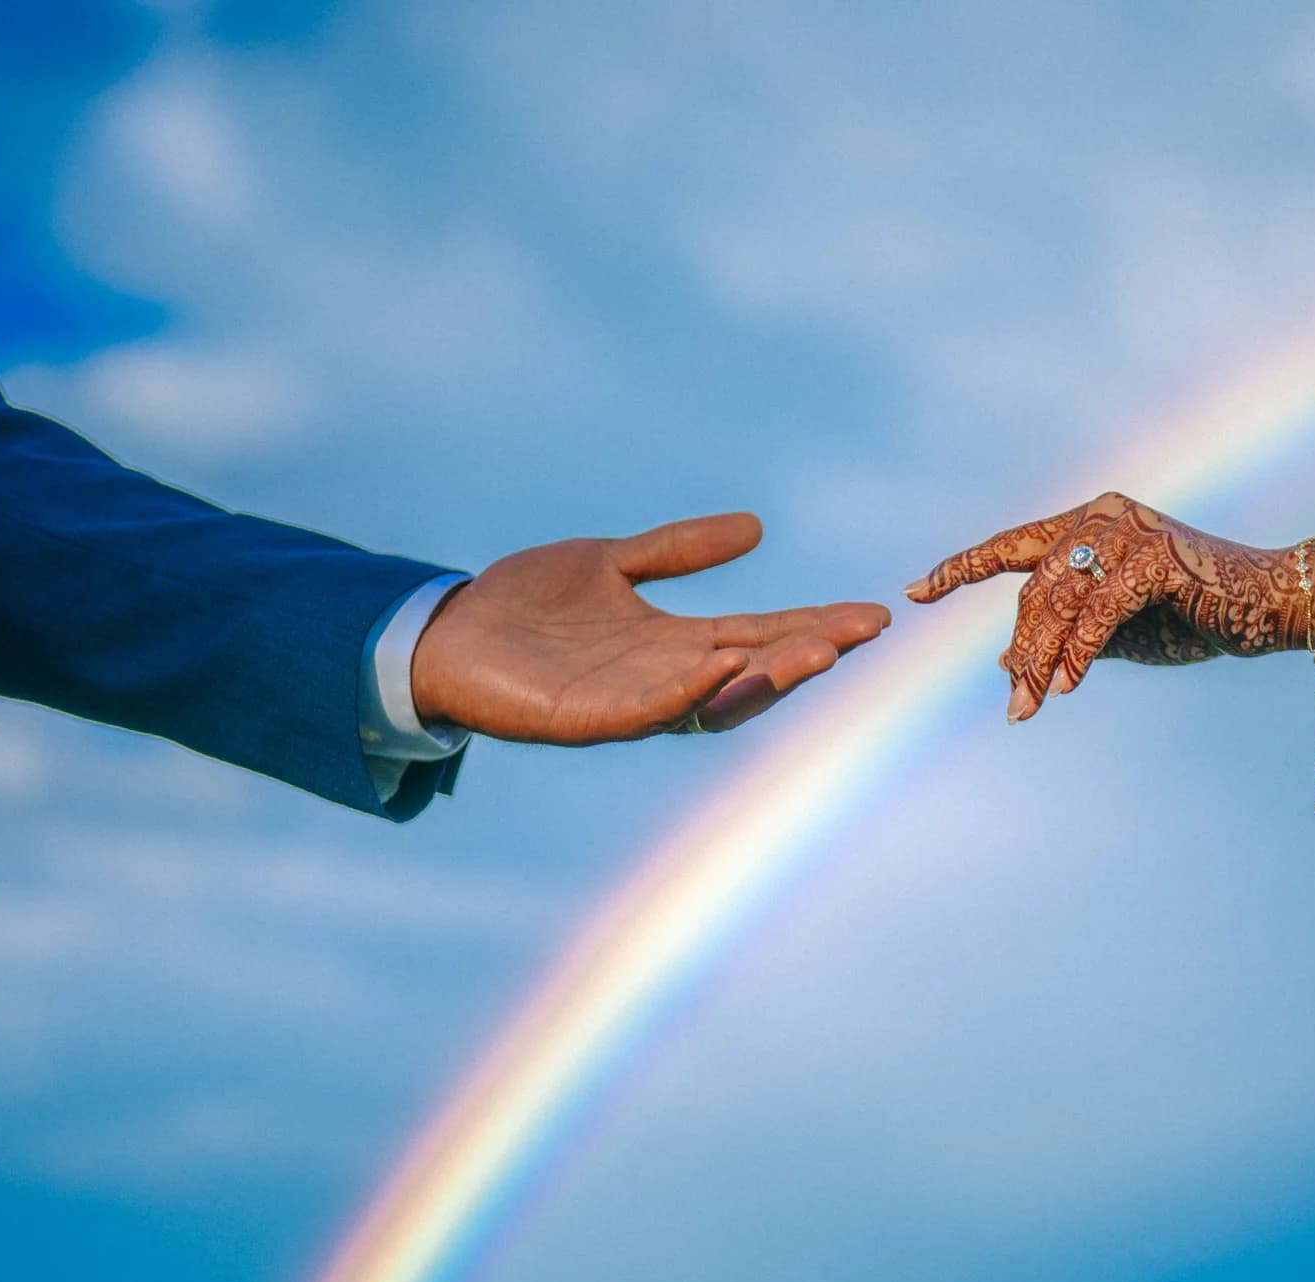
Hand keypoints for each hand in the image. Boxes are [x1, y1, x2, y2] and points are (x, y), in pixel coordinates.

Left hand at [411, 512, 889, 742]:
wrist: (445, 634)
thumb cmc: (524, 605)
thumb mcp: (612, 562)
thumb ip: (678, 550)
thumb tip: (756, 529)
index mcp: (673, 644)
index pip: (760, 635)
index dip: (813, 626)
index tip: (869, 614)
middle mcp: (662, 679)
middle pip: (752, 670)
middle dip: (807, 653)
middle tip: (859, 632)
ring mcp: (628, 703)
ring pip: (712, 697)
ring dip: (764, 676)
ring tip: (814, 652)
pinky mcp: (585, 719)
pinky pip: (646, 712)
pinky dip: (684, 692)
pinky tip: (717, 666)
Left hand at [905, 492, 1294, 721]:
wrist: (1270, 605)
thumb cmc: (1193, 617)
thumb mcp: (1116, 636)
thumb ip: (1064, 640)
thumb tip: (1007, 666)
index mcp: (1086, 526)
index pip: (1010, 547)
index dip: (960, 570)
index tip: (915, 594)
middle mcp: (1099, 517)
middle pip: (1033, 589)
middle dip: (1021, 652)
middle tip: (1015, 707)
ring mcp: (1126, 531)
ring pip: (1057, 601)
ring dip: (1042, 661)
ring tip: (1032, 707)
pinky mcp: (1152, 558)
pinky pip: (1097, 613)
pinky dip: (1079, 652)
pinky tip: (1069, 687)